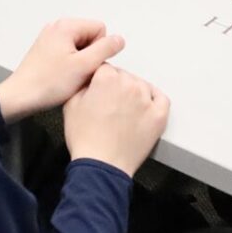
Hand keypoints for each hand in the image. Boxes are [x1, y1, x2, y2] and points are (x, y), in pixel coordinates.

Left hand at [0, 18, 124, 120]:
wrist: (21, 96)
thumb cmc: (49, 83)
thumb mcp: (84, 66)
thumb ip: (105, 49)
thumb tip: (119, 40)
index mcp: (65, 26)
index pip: (100, 29)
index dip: (99, 49)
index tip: (86, 64)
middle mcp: (56, 27)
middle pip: (90, 37)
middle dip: (90, 56)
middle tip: (78, 72)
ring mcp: (50, 38)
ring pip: (81, 47)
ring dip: (81, 62)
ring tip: (69, 76)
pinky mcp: (46, 50)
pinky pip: (69, 54)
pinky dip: (70, 65)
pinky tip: (62, 77)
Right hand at [63, 63, 169, 177]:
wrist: (102, 164)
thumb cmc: (86, 139)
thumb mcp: (70, 104)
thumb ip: (81, 84)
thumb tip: (88, 79)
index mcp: (106, 78)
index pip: (105, 68)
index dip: (99, 79)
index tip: (98, 89)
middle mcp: (129, 85)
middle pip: (123, 76)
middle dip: (115, 87)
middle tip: (108, 104)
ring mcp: (146, 100)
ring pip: (140, 85)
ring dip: (132, 93)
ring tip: (123, 109)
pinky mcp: (158, 116)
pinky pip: (161, 98)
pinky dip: (153, 98)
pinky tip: (145, 105)